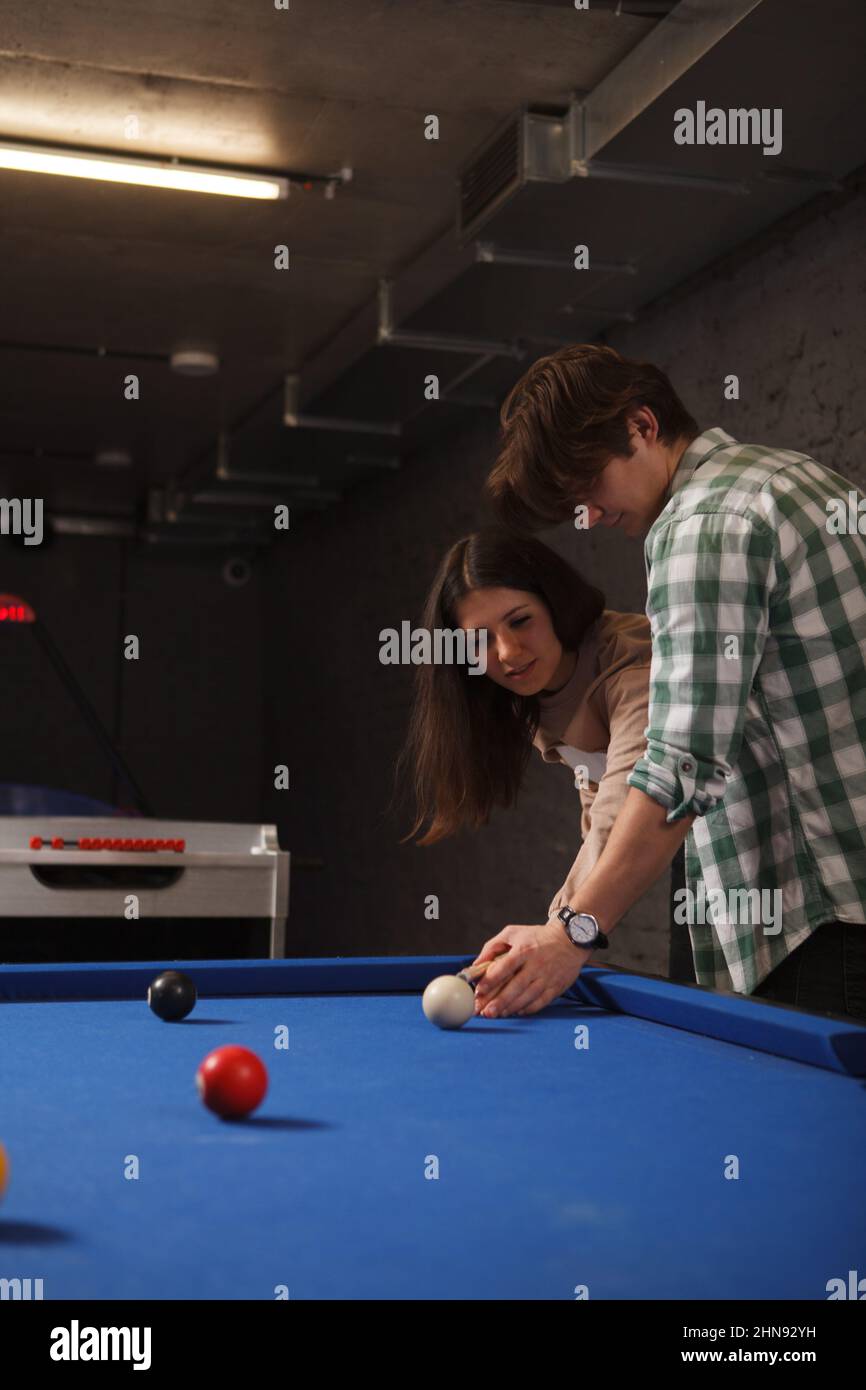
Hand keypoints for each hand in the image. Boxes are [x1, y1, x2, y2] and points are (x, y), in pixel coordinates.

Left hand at [471, 921, 589, 1018]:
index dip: (491, 980)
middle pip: (516, 987)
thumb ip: (492, 946)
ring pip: (528, 997)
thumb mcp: (513, 933)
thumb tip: (476, 964)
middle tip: (485, 1012)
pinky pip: (541, 1002)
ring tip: (498, 1014)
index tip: (479, 991)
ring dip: (511, 1008)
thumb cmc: (537, 936)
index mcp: (524, 950)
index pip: (505, 967)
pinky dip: (528, 1009)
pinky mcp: (557, 987)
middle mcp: (537, 964)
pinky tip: (516, 1011)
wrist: (570, 939)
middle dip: (499, 1001)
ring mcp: (548, 977)